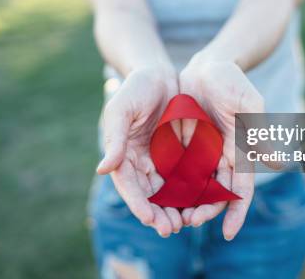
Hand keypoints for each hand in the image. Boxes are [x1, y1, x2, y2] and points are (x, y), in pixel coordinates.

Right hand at [97, 65, 182, 236]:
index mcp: (123, 155)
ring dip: (175, 209)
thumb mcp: (122, 109)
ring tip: (186, 224)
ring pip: (168, 191)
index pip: (129, 185)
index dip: (137, 204)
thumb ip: (115, 139)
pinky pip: (186, 176)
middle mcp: (141, 162)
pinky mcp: (181, 154)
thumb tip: (103, 170)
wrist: (160, 74)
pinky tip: (201, 203)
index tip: (148, 219)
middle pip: (149, 195)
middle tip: (170, 229)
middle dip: (158, 214)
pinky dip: (192, 192)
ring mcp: (161, 159)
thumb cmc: (136, 88)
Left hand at [178, 59, 262, 239]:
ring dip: (186, 204)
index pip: (241, 189)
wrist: (208, 66)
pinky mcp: (184, 145)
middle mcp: (222, 157)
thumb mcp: (248, 104)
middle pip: (215, 193)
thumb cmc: (232, 82)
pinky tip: (158, 196)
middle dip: (205, 211)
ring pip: (195, 186)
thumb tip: (279, 163)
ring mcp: (202, 152)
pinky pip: (177, 169)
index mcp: (241, 152)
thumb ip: (258, 132)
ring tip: (173, 217)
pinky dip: (171, 185)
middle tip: (189, 222)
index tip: (229, 233)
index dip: (237, 212)